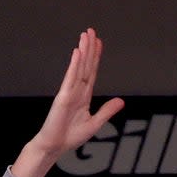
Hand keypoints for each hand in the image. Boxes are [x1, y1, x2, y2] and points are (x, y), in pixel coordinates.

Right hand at [13, 28, 124, 176]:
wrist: (55, 146)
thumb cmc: (70, 136)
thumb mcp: (95, 123)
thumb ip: (107, 111)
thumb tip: (121, 101)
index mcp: (84, 96)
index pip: (92, 72)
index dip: (96, 57)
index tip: (99, 43)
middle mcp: (76, 91)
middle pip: (86, 66)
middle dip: (89, 48)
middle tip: (92, 30)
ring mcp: (69, 92)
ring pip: (78, 68)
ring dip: (83, 51)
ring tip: (85, 35)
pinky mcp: (63, 98)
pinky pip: (70, 79)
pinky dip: (74, 65)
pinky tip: (78, 53)